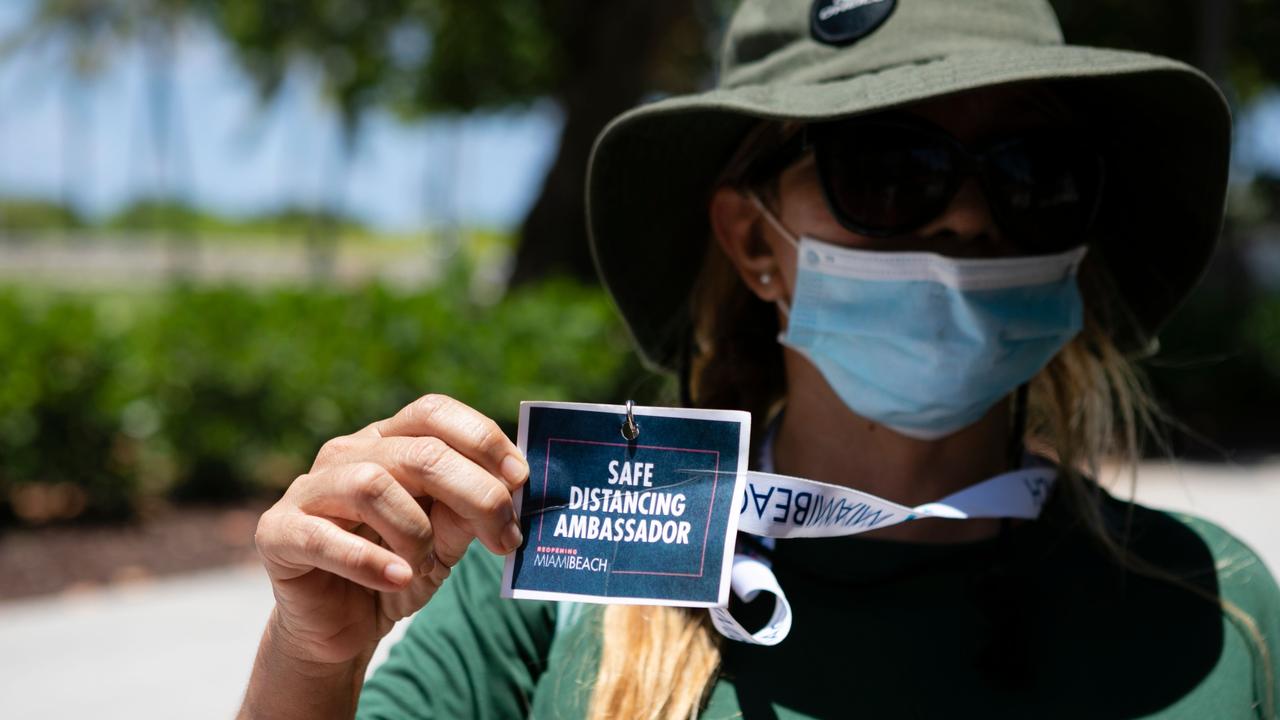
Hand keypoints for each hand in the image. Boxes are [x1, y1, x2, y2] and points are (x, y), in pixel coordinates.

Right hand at [253, 394, 528, 665]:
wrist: (339, 627)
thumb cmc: (397, 569)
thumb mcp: (444, 542)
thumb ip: (467, 513)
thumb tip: (509, 489)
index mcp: (388, 441)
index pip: (433, 412)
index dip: (483, 439)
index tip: (522, 480)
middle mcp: (346, 454)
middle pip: (417, 451)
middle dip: (474, 492)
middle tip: (506, 537)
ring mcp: (308, 490)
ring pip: (372, 485)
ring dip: (415, 531)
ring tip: (424, 565)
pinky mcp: (278, 533)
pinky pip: (325, 537)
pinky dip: (370, 561)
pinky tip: (397, 579)